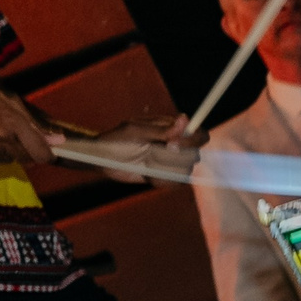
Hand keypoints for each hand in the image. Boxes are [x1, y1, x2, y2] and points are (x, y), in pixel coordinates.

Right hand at [0, 87, 50, 164]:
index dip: (49, 154)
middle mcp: (2, 140)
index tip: (50, 151)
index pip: (41, 151)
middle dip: (29, 150)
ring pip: (13, 159)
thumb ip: (33, 121)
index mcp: (12, 122)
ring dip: (12, 151)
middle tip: (18, 137)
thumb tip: (59, 140)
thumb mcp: (7, 101)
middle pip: (29, 157)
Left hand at [65, 116, 199, 182]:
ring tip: (146, 162)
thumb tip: (185, 118)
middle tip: (154, 153)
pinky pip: (174, 183)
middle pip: (195, 154)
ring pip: (185, 170)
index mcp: (172, 129)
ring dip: (165, 168)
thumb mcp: (135, 131)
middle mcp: (176, 146)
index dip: (193, 140)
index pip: (198, 134)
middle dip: (175, 157)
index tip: (172, 143)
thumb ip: (161, 129)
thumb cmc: (116, 139)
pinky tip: (147, 174)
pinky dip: (161, 180)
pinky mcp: (164, 176)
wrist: (101, 160)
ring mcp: (171, 162)